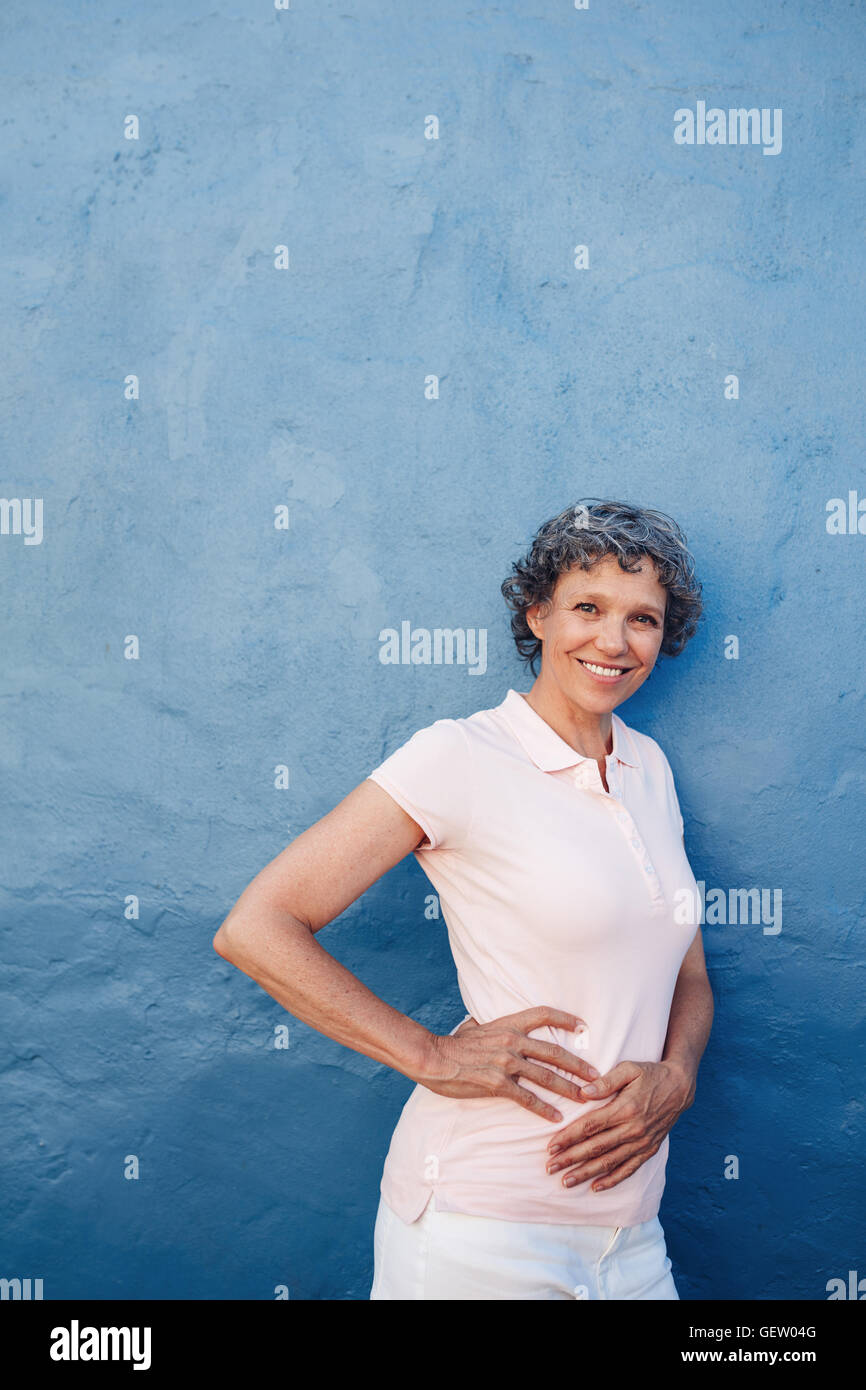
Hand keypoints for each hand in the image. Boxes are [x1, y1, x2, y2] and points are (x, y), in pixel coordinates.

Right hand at [416, 1006, 600, 1122]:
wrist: (432, 1057)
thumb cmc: (452, 1045)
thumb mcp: (473, 1028)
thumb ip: (484, 1026)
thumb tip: (480, 1023)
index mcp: (508, 1024)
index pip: (543, 1014)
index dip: (565, 1018)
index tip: (583, 1025)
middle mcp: (511, 1041)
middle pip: (554, 1051)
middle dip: (578, 1065)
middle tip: (596, 1076)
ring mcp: (506, 1062)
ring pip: (546, 1076)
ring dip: (568, 1088)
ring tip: (585, 1098)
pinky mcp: (497, 1083)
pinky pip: (527, 1098)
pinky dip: (544, 1109)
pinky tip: (556, 1117)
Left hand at [544, 1059, 694, 1190]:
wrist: (680, 1087)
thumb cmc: (651, 1074)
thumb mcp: (629, 1068)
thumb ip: (606, 1081)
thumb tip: (584, 1092)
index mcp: (625, 1108)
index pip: (591, 1126)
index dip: (569, 1137)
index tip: (551, 1146)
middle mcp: (633, 1129)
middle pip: (596, 1147)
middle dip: (570, 1159)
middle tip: (549, 1168)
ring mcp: (642, 1142)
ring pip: (609, 1162)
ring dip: (586, 1173)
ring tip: (566, 1182)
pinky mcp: (649, 1149)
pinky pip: (629, 1169)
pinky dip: (612, 1180)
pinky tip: (596, 1187)